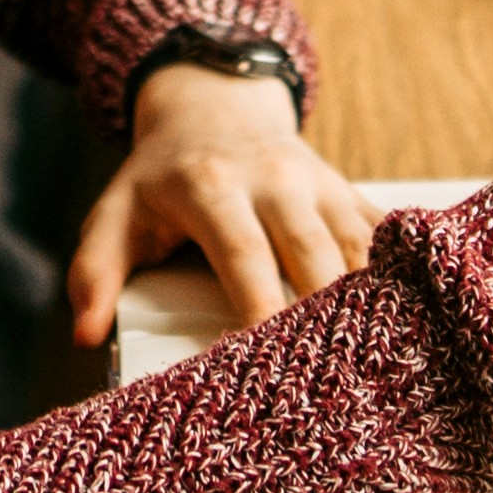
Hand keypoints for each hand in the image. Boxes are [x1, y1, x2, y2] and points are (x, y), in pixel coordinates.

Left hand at [67, 66, 394, 344]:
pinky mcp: (349, 192)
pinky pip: (383, 238)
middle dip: (324, 319)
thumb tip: (87, 335)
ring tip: (369, 369)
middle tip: (327, 385)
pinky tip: (406, 327)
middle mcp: (277, 180)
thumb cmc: (161, 177)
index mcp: (214, 187)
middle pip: (315, 257)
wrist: (215, 106)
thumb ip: (94, 271)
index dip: (260, 310)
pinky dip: (396, 281)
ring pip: (357, 251)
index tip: (265, 365)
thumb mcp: (115, 212)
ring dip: (366, 307)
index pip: (245, 256)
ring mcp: (321, 184)